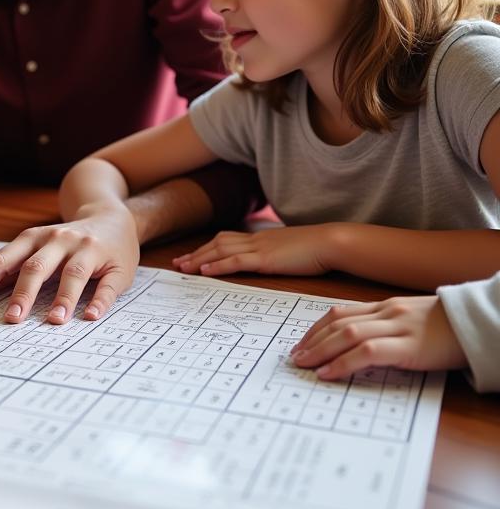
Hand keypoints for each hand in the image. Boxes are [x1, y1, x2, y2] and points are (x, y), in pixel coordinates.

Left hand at [0, 204, 138, 323]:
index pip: (1, 261)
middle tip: (10, 319)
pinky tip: (91, 316)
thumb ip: (1, 269)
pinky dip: (99, 300)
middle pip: (35, 267)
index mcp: (32, 240)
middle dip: (22, 293)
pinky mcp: (115, 263)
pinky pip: (107, 283)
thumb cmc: (63, 242)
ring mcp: (87, 249)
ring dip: (63, 297)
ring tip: (54, 321)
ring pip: (73, 273)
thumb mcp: (32, 248)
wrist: (112, 217)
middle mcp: (57, 240)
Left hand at [172, 224, 338, 276]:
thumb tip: (271, 262)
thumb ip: (276, 255)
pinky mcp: (265, 259)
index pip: (227, 240)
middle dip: (196, 253)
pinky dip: (217, 265)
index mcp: (261, 238)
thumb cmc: (316, 249)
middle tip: (177, 263)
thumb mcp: (290, 251)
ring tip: (183, 268)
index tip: (192, 256)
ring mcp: (259, 248)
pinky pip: (235, 261)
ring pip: (220, 251)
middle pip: (217, 244)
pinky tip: (204, 270)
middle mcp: (255, 240)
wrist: (331, 242)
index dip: (207, 247)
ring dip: (199, 259)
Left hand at [291, 295, 467, 378]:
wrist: (480, 323)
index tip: (302, 342)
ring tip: (304, 364)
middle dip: (312, 340)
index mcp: (385, 306)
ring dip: (320, 351)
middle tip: (295, 356)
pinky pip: (367, 353)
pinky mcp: (409, 346)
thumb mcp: (413, 321)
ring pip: (347, 334)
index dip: (316, 328)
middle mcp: (387, 312)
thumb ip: (388, 327)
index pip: (340, 313)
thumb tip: (362, 346)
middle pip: (337, 323)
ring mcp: (397, 327)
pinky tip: (328, 373)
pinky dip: (343, 363)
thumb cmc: (450, 327)